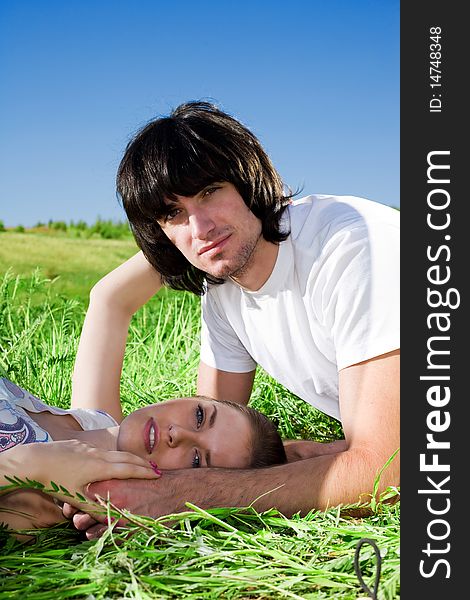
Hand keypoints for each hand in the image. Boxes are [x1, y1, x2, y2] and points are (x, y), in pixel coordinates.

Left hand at [22, 440, 159, 511]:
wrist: (34, 460)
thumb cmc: (55, 480)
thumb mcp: (75, 498)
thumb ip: (94, 508)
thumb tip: (109, 519)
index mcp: (100, 467)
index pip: (129, 469)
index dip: (144, 472)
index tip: (157, 474)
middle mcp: (98, 455)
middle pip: (125, 457)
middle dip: (141, 463)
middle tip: (153, 468)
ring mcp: (89, 448)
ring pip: (114, 452)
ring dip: (128, 458)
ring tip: (136, 464)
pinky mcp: (79, 445)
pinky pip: (101, 450)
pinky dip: (112, 456)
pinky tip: (109, 460)